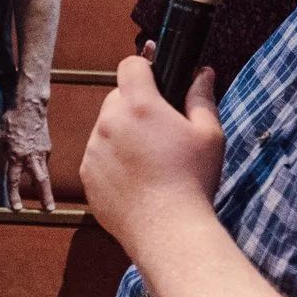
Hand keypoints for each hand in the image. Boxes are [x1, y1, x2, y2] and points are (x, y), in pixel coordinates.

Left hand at [0, 100, 55, 211]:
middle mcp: (31, 156)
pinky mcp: (47, 148)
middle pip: (41, 181)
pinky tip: (36, 174)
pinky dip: (40, 171)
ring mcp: (42, 152)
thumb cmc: (11, 121)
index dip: (15, 195)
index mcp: (16, 155)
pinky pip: (43, 164)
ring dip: (47, 190)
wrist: (30, 106)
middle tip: (48, 210)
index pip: (15, 180)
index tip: (17, 208)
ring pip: (46, 175)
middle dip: (45, 196)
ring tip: (47, 203)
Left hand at [80, 57, 222, 251]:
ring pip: (105, 128)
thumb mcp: (209, 135)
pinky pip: (97, 156)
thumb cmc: (192, 181)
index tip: (155, 79)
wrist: (167, 231)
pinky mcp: (87, 175)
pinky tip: (137, 179)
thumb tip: (202, 73)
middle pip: (117, 97)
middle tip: (159, 129)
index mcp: (140, 106)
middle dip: (135, 105)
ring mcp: (94, 150)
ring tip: (149, 160)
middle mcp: (110, 123)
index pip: (130, 65)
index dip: (144, 68)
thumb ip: (202, 98)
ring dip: (122, 133)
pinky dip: (112, 161)